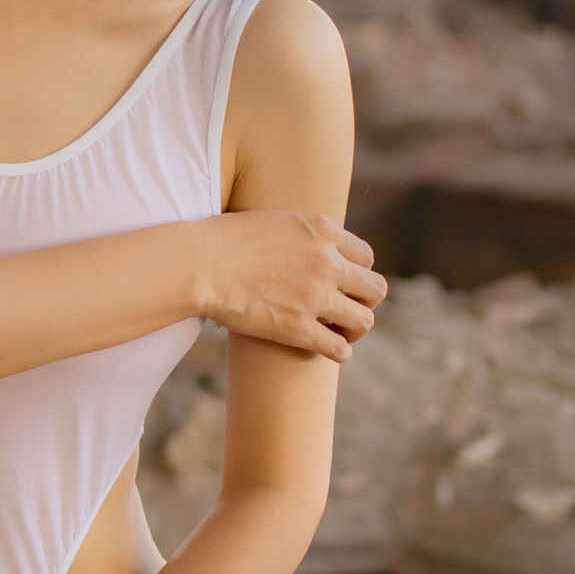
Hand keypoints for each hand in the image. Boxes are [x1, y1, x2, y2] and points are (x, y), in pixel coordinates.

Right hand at [193, 209, 384, 358]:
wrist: (199, 263)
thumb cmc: (223, 241)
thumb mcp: (274, 221)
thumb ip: (302, 235)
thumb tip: (309, 250)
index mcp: (321, 231)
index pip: (366, 256)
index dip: (356, 273)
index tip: (341, 283)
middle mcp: (326, 262)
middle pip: (375, 288)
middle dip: (364, 302)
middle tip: (344, 310)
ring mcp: (315, 296)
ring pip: (365, 320)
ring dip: (354, 329)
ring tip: (337, 331)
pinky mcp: (299, 328)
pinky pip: (340, 348)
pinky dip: (339, 352)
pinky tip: (326, 349)